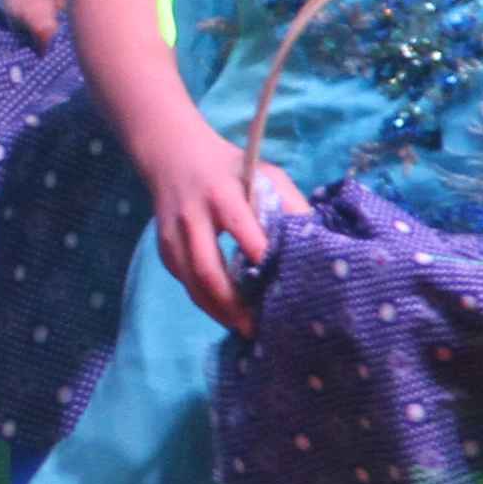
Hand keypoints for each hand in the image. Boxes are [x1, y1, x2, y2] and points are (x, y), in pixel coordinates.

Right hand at [140, 131, 308, 333]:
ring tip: (242, 327)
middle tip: (256, 327)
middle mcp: (192, 218)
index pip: (243, 233)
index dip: (263, 261)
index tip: (283, 286)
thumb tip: (318, 242)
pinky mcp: (164, 249)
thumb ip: (290, 205)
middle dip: (233, 304)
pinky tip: (226, 311)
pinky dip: (206, 301)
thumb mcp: (265, 174)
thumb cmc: (230, 169)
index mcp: (221, 196)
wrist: (174, 156)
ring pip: (192, 285)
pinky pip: (186, 283)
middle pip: (209, 271)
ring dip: (217, 311)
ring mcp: (173, 236)